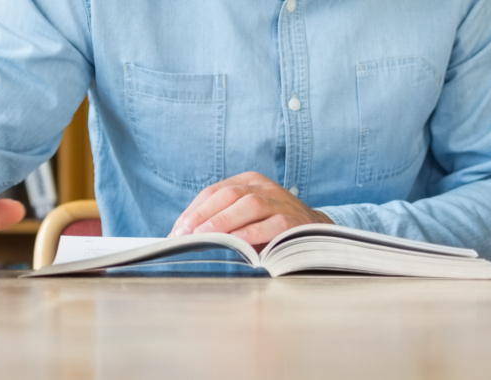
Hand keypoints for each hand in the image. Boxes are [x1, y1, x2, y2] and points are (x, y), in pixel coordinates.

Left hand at [171, 172, 332, 244]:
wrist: (314, 232)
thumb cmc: (269, 228)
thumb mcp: (245, 218)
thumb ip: (221, 221)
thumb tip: (183, 236)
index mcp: (248, 181)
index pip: (214, 192)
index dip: (193, 211)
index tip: (176, 232)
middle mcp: (264, 187)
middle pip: (228, 195)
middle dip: (203, 216)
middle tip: (184, 236)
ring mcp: (281, 202)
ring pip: (249, 205)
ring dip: (223, 222)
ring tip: (203, 237)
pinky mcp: (294, 220)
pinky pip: (271, 224)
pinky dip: (251, 233)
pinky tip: (235, 243)